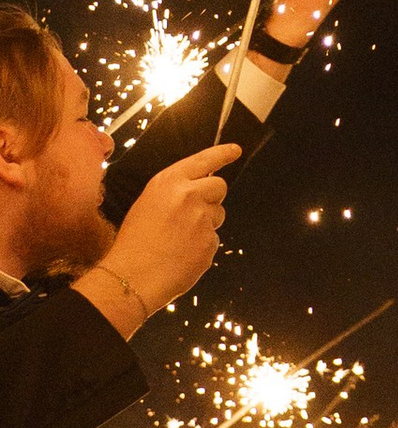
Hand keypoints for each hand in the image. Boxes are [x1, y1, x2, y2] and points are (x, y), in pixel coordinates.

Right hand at [86, 141, 239, 318]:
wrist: (131, 277)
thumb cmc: (134, 242)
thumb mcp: (148, 204)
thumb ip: (175, 192)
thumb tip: (198, 189)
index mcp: (169, 182)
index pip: (204, 160)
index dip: (222, 154)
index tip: (236, 150)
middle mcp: (189, 195)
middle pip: (219, 187)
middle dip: (213, 197)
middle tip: (195, 214)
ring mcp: (202, 218)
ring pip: (218, 214)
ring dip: (207, 223)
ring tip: (180, 239)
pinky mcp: (210, 241)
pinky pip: (213, 239)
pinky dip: (202, 246)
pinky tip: (182, 255)